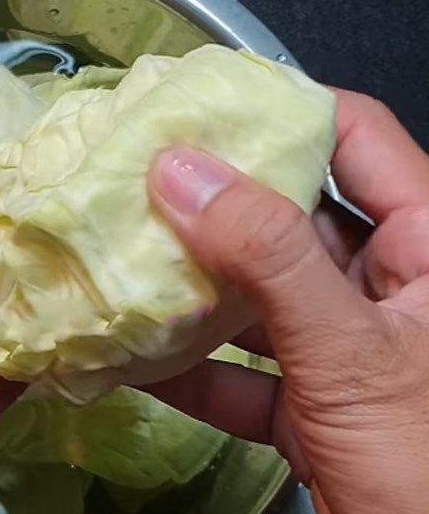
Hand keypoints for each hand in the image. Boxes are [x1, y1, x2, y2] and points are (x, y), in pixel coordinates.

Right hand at [144, 91, 428, 513]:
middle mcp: (384, 285)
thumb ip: (268, 260)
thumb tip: (181, 172)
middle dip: (209, 203)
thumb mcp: (354, 354)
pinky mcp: (313, 406)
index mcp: (427, 243)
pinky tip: (135, 362)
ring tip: (115, 266)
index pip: (350, 137)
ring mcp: (344, 348)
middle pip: (287, 214)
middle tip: (126, 185)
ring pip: (256, 296)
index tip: (190, 107)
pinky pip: (243, 371)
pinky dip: (193, 370)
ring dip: (189, 291)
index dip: (273, 111)